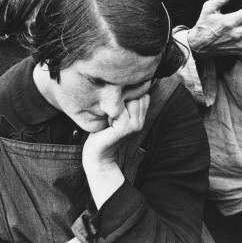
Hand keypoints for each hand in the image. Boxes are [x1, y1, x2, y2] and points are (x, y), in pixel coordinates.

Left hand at [82, 95, 149, 209]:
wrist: (97, 156)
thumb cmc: (103, 133)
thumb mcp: (117, 116)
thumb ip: (126, 104)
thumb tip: (126, 87)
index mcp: (140, 119)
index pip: (144, 95)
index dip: (130, 95)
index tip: (118, 107)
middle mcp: (140, 123)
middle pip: (138, 96)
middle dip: (123, 99)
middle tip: (112, 113)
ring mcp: (133, 126)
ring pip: (131, 100)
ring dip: (118, 104)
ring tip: (110, 117)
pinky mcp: (124, 129)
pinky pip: (120, 109)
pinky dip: (111, 111)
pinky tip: (107, 122)